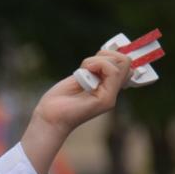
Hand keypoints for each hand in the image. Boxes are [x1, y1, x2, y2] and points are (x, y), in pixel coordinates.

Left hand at [22, 50, 131, 173]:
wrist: (48, 119)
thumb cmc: (58, 101)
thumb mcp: (78, 78)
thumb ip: (94, 70)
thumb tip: (106, 55)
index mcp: (106, 87)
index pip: (125, 66)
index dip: (114, 55)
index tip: (96, 57)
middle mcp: (112, 92)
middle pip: (126, 61)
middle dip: (107, 55)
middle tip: (88, 65)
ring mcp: (110, 97)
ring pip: (122, 63)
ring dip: (100, 59)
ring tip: (84, 70)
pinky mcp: (106, 100)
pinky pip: (112, 71)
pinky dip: (98, 64)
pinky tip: (83, 73)